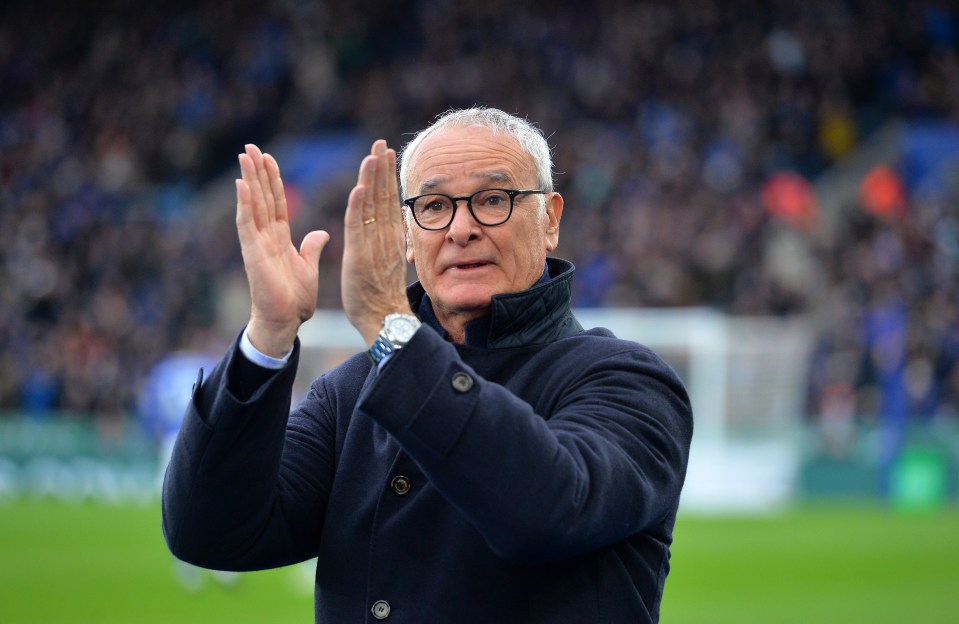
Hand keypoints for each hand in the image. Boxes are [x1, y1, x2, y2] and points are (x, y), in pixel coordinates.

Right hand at [236, 144, 329, 356]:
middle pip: (261, 197)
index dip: (272, 180)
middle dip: (256, 172)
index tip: (269, 158)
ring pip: (252, 204)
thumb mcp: (308, 266)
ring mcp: (256, 243)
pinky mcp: (252, 253)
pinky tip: (241, 184)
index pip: (276, 202)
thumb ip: (312, 247)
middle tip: (250, 147)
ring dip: (248, 179)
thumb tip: (321, 232)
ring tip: (244, 156)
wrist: (285, 321)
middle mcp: (265, 236)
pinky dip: (244, 204)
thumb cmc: (294, 299)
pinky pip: (247, 224)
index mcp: (279, 238)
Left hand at [341, 140, 412, 345]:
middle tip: (381, 143)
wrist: (385, 319)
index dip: (386, 176)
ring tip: (374, 154)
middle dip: (382, 168)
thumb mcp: (385, 264)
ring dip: (373, 179)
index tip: (385, 154)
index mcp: (390, 239)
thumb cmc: (381, 297)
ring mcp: (374, 246)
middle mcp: (385, 238)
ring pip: (373, 206)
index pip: (387, 201)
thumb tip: (387, 228)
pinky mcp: (360, 257)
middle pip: (383, 196)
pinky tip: (360, 186)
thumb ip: (384, 243)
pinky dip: (359, 206)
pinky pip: (359, 227)